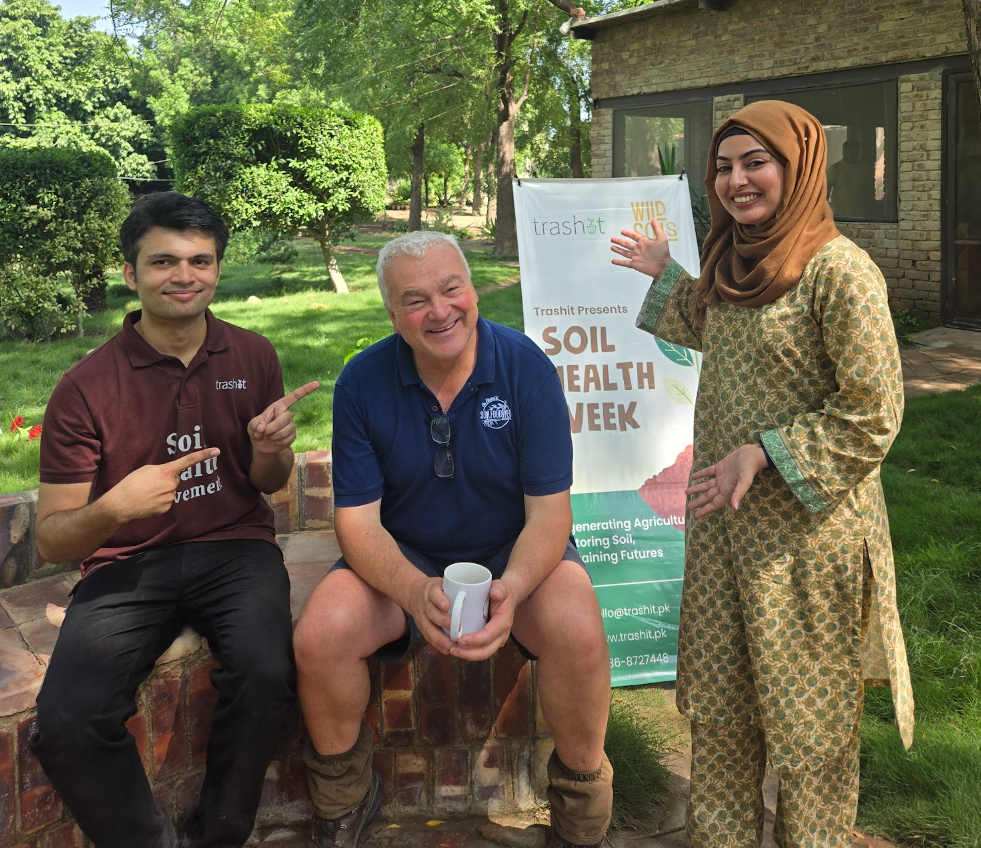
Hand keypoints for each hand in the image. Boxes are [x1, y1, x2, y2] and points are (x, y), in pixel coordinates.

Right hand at [103, 447, 219, 522]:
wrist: (121, 504)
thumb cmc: (131, 483)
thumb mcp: (146, 469)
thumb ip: (162, 470)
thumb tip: (172, 475)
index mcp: (166, 471)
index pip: (188, 461)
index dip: (203, 455)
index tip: (216, 451)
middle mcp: (172, 484)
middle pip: (175, 479)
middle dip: (166, 480)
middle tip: (149, 484)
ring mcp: (170, 497)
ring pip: (171, 491)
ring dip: (162, 491)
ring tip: (146, 493)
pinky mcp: (167, 508)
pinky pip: (167, 501)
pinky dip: (159, 500)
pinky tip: (148, 501)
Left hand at [248, 381, 319, 454]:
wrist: (261, 444)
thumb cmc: (257, 430)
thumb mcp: (252, 425)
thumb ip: (256, 424)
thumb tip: (263, 428)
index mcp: (279, 406)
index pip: (294, 397)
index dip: (305, 390)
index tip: (317, 383)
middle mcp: (287, 414)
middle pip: (285, 418)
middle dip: (271, 427)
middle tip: (263, 432)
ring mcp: (291, 425)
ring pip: (285, 431)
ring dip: (273, 436)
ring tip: (268, 436)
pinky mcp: (293, 436)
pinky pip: (287, 439)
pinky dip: (277, 442)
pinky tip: (274, 441)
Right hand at [405, 576, 455, 654]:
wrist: (414, 593)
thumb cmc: (438, 590)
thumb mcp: (444, 583)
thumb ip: (460, 588)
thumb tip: (488, 593)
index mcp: (431, 590)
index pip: (434, 594)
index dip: (439, 600)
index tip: (447, 605)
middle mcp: (424, 604)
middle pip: (431, 613)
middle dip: (443, 621)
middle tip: (456, 629)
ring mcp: (421, 616)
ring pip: (428, 628)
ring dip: (440, 638)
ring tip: (452, 645)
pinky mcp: (421, 627)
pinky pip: (427, 637)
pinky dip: (437, 644)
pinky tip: (446, 650)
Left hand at [450, 579, 515, 661]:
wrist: (508, 596)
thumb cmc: (502, 592)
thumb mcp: (502, 586)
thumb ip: (499, 588)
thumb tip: (495, 593)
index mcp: (503, 622)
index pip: (489, 635)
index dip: (475, 640)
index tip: (460, 640)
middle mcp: (502, 634)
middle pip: (486, 651)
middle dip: (468, 653)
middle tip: (452, 650)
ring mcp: (497, 639)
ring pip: (483, 654)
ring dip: (467, 655)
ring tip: (451, 650)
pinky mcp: (491, 640)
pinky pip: (481, 650)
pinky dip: (468, 652)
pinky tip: (457, 649)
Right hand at [610, 218, 671, 279]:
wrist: (663, 266)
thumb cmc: (663, 252)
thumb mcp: (661, 238)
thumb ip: (656, 228)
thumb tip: (654, 218)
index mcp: (643, 242)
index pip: (634, 236)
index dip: (628, 233)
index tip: (622, 231)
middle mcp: (638, 249)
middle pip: (626, 244)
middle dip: (619, 241)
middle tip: (612, 239)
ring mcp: (636, 257)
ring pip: (624, 252)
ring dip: (618, 250)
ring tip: (611, 247)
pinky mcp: (634, 264)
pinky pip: (625, 263)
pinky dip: (619, 262)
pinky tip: (613, 260)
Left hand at [686, 444, 768, 517]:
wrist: (752, 454)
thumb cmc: (749, 468)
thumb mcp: (745, 481)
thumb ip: (739, 494)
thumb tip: (735, 508)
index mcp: (728, 491)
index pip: (714, 504)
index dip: (705, 510)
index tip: (696, 516)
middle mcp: (723, 486)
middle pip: (708, 497)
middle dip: (698, 502)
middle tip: (688, 507)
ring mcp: (721, 477)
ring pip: (706, 485)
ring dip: (697, 489)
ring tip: (686, 492)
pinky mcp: (720, 467)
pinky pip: (708, 472)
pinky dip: (700, 475)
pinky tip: (693, 477)